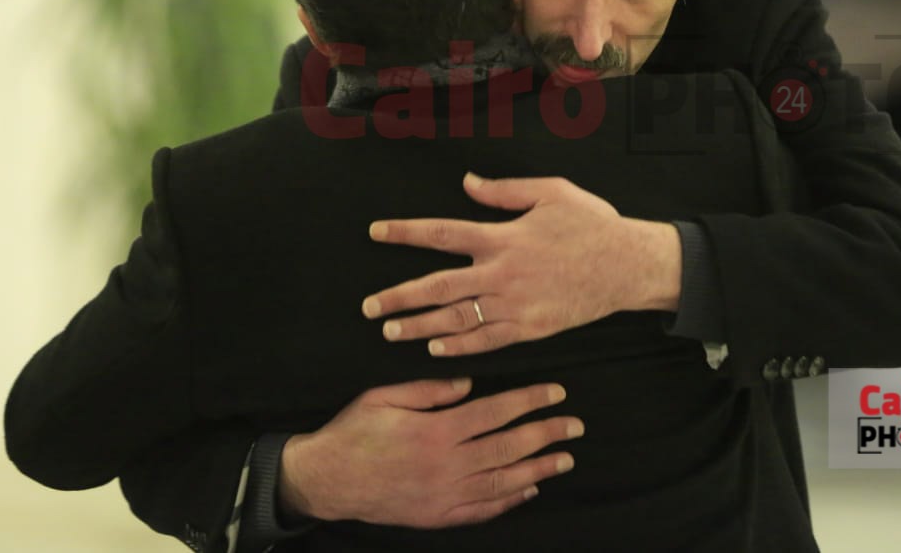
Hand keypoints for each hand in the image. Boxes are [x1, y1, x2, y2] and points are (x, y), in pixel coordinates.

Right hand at [278, 378, 582, 526]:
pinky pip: (481, 511)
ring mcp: (443, 495)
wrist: (325, 481)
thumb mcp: (385, 397)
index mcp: (436, 431)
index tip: (556, 392)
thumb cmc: (353, 432)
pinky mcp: (437, 516)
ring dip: (538, 469)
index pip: (495, 412)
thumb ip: (430, 390)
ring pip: (502, 481)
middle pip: (508, 447)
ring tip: (565, 458)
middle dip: (546, 434)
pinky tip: (529, 490)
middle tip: (575, 425)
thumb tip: (469, 384)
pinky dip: (509, 501)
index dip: (529, 401)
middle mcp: (446, 465)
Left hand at [363, 173, 681, 355]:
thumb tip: (467, 182)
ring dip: (420, 325)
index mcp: (503, 237)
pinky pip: (487, 341)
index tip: (376, 233)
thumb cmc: (592, 224)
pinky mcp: (531, 328)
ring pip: (457, 318)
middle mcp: (502, 273)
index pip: (442, 233)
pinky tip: (435, 348)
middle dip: (400, 297)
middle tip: (369, 307)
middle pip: (439, 286)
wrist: (627, 265)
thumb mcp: (551, 192)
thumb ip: (504, 191)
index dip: (406, 233)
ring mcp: (516, 305)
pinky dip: (459, 346)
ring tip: (391, 330)